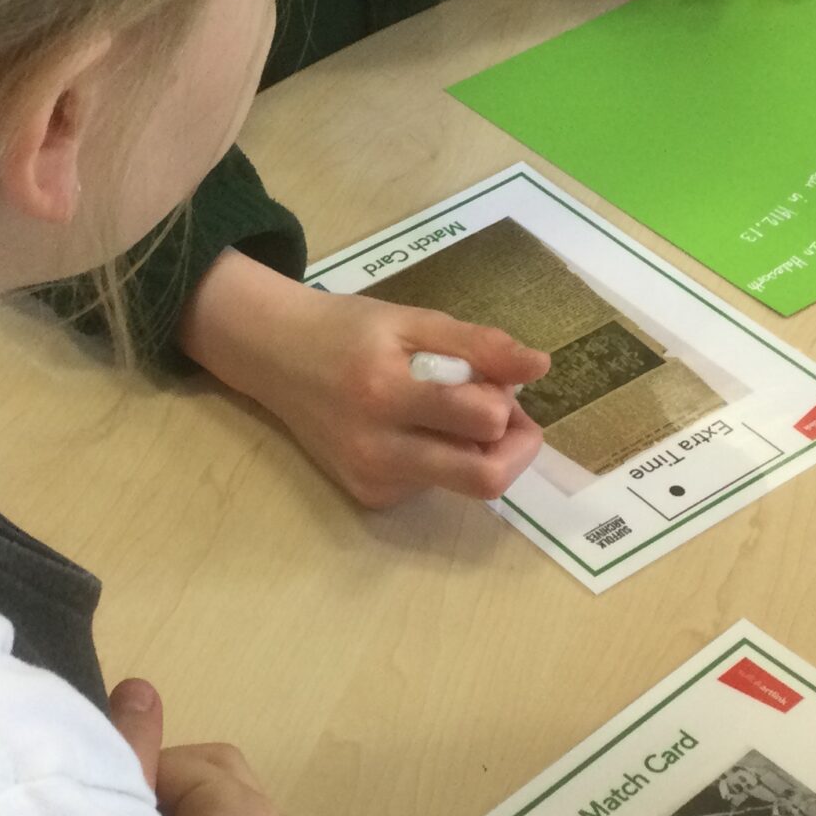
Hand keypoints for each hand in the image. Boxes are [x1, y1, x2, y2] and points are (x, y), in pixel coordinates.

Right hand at [180, 251, 549, 508]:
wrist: (275, 358)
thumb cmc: (348, 330)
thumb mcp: (413, 319)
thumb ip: (478, 344)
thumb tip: (540, 367)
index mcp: (386, 392)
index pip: (483, 422)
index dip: (508, 405)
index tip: (501, 384)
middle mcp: (376, 448)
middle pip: (483, 479)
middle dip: (512, 449)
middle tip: (502, 417)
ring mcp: (370, 480)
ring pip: (463, 486)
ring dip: (477, 451)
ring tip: (451, 414)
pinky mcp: (368, 496)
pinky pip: (434, 487)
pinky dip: (443, 458)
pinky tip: (415, 429)